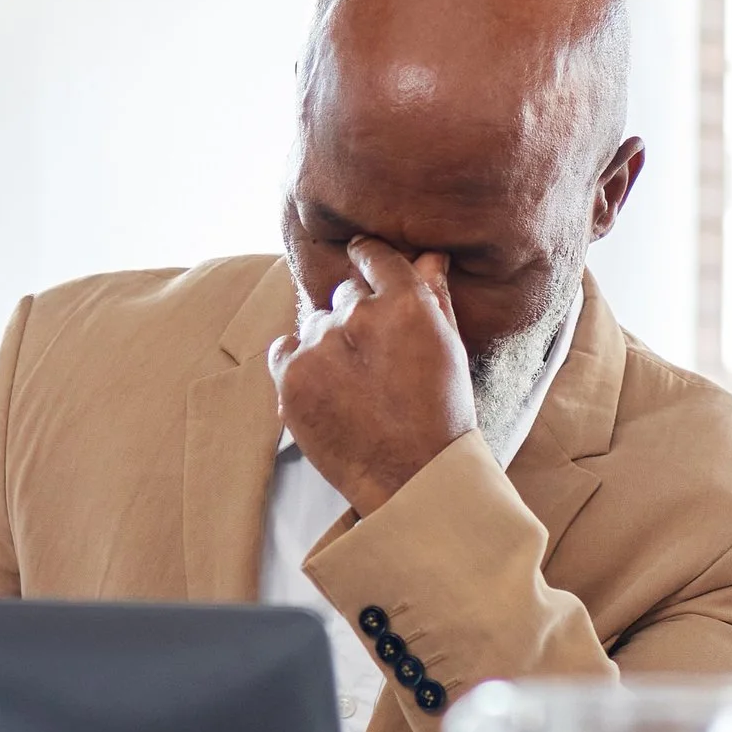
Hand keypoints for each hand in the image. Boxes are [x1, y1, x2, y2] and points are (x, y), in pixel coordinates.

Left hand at [268, 237, 475, 515]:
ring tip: (353, 384)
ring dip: (328, 343)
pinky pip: (284, 348)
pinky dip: (297, 362)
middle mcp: (358, 316)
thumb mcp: (448, 350)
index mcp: (406, 303)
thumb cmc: (440, 415)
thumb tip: (428, 256)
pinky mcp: (290, 376)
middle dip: (356, 317)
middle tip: (372, 357)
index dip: (368, 258)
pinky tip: (324, 388)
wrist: (410, 475)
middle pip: (345, 294)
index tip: (362, 259)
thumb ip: (434, 298)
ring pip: (315, 323)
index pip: (375, 256)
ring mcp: (320, 345)